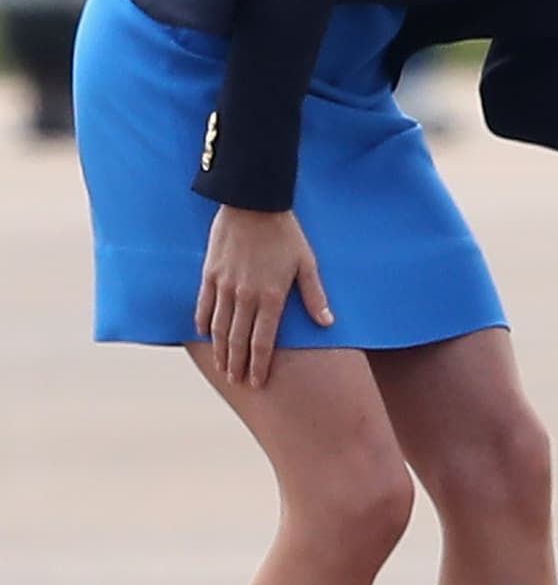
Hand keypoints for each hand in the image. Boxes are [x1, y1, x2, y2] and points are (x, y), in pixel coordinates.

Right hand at [195, 206, 332, 387]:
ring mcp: (225, 286)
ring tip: (222, 367)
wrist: (253, 203)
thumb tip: (327, 323)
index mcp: (271, 297)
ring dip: (220, 350)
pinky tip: (204, 334)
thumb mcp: (306, 264)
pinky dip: (203, 322)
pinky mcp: (210, 273)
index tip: (257, 382)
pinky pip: (204, 304)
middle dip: (237, 365)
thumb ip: (314, 296)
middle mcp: (245, 296)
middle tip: (237, 381)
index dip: (259, 365)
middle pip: (238, 340)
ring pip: (219, 327)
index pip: (263, 342)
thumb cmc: (285, 233)